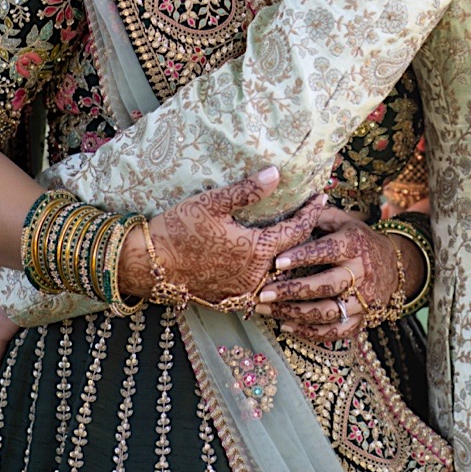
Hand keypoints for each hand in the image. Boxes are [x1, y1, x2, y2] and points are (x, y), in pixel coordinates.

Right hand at [126, 168, 326, 311]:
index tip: (323, 196)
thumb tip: (277, 173)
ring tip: (305, 243)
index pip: (297, 229)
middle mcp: (255, 273)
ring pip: (280, 276)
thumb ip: (247, 190)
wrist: (147, 263)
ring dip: (294, 260)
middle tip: (321, 219)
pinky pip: (262, 290)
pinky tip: (276, 268)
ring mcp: (243, 289)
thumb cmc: (178, 229)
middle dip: (309, 236)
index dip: (312, 211)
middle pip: (294, 255)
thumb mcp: (212, 203)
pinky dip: (274, 279)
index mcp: (256, 248)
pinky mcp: (230, 298)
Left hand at [256, 206, 420, 342]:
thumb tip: (287, 205)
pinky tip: (287, 326)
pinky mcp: (363, 318)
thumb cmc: (357, 239)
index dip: (303, 256)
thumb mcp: (343, 221)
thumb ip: (316, 216)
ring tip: (266, 310)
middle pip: (327, 285)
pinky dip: (311, 333)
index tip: (277, 261)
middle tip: (263, 293)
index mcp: (354, 244)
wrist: (393, 265)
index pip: (328, 251)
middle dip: (293, 290)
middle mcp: (362, 272)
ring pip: (329, 312)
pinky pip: (337, 331)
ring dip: (295, 313)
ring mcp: (364, 298)